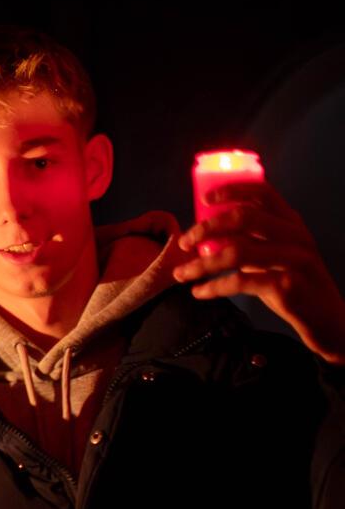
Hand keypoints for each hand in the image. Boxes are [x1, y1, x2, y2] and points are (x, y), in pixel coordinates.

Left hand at [175, 181, 344, 363]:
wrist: (327, 318)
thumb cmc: (292, 284)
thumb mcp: (270, 257)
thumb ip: (247, 241)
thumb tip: (205, 235)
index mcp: (290, 222)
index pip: (263, 193)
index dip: (232, 190)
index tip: (205, 199)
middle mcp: (295, 235)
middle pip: (244, 218)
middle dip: (207, 228)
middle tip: (183, 243)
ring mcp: (294, 259)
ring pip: (237, 252)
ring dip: (202, 263)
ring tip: (181, 274)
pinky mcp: (287, 285)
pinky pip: (241, 282)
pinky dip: (214, 287)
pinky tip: (198, 292)